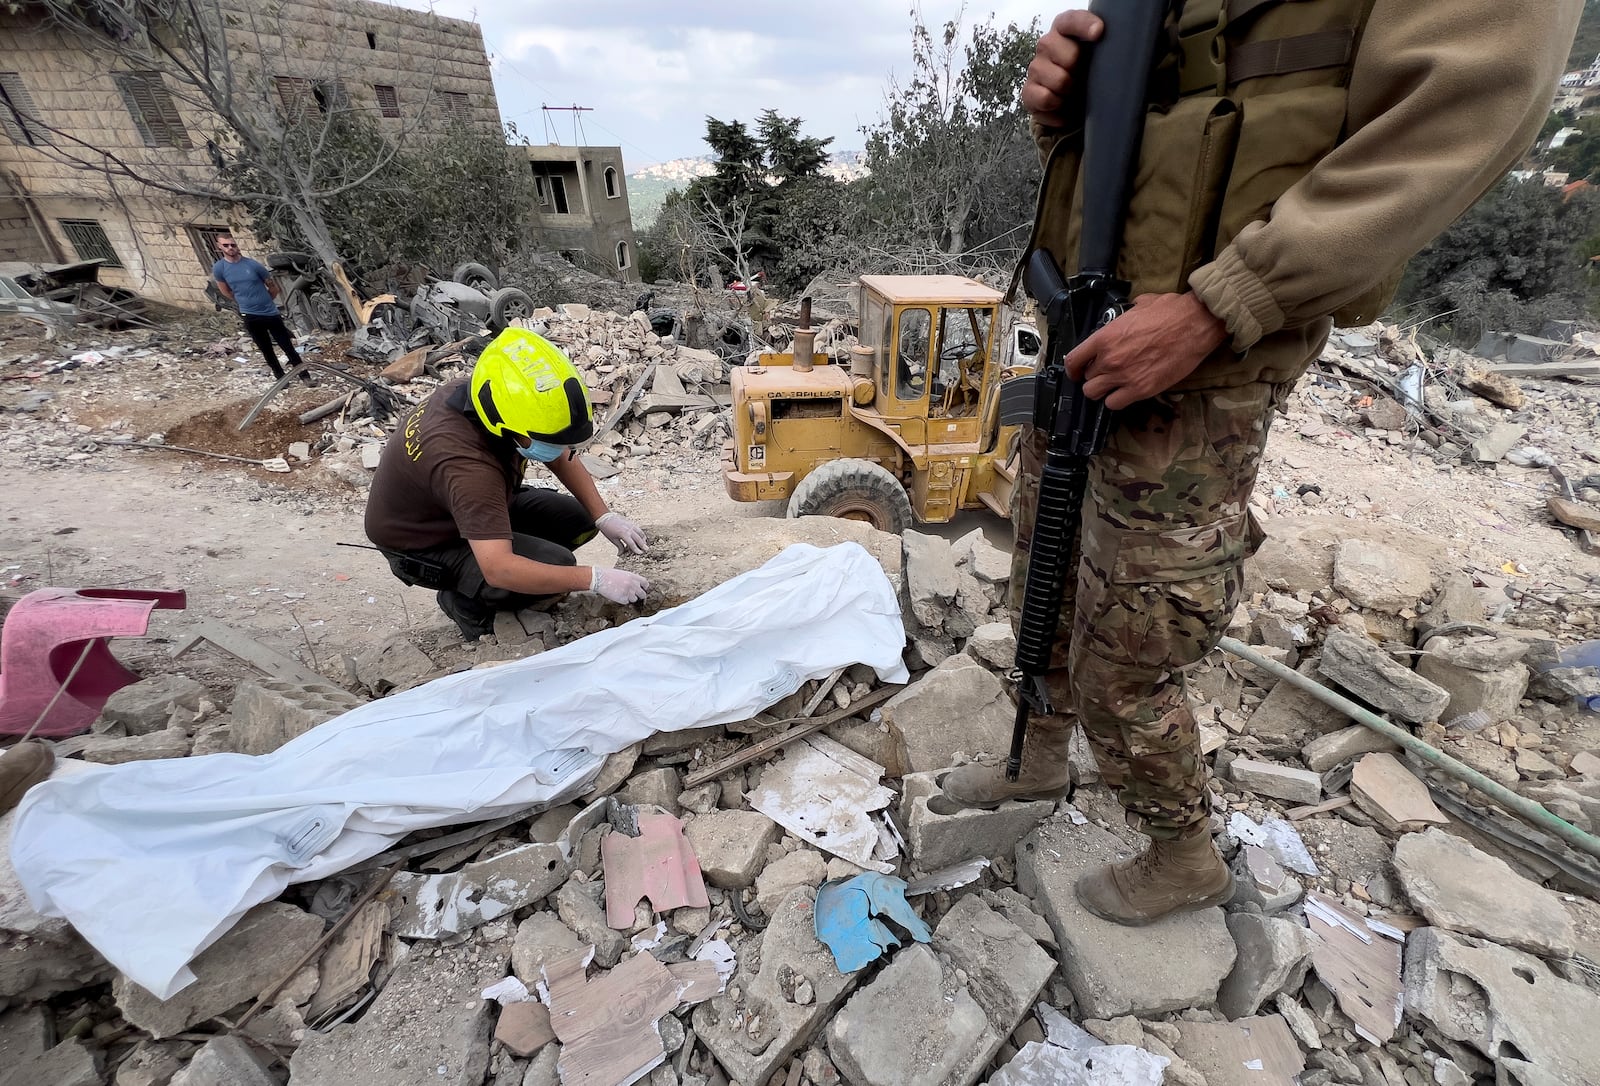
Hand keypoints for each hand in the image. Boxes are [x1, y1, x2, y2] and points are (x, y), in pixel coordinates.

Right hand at [591, 566, 648, 603]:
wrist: (599, 578)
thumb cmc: (608, 574)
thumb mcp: (623, 573)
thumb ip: (630, 579)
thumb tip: (635, 585)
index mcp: (633, 577)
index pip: (645, 583)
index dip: (644, 587)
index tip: (642, 589)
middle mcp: (633, 585)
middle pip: (642, 594)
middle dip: (639, 595)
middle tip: (634, 595)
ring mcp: (628, 592)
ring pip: (634, 599)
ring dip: (629, 598)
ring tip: (622, 593)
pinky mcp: (622, 598)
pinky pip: (626, 602)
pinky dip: (622, 600)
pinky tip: (617, 595)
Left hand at [595, 511, 647, 554]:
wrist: (604, 518)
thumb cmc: (607, 529)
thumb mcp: (613, 539)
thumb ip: (619, 546)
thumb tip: (621, 554)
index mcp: (623, 534)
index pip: (632, 543)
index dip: (636, 549)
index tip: (640, 553)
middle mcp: (628, 529)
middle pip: (638, 538)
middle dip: (643, 544)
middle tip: (646, 550)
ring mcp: (630, 525)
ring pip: (640, 532)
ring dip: (643, 538)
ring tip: (644, 544)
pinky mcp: (630, 522)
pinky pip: (638, 528)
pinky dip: (640, 533)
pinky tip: (641, 537)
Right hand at [1022, 10, 1103, 126]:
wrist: (1068, 102)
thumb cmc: (1085, 72)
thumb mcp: (1096, 56)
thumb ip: (1100, 45)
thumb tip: (1104, 41)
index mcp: (1064, 30)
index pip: (1072, 21)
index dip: (1085, 25)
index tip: (1098, 33)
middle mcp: (1046, 45)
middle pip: (1069, 56)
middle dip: (1079, 71)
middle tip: (1082, 77)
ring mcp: (1035, 68)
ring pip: (1059, 81)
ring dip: (1070, 92)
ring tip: (1072, 92)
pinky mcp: (1028, 92)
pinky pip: (1046, 99)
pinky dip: (1059, 108)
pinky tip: (1063, 106)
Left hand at [1065, 293, 1227, 409]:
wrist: (1195, 323)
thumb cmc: (1171, 311)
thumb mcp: (1138, 306)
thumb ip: (1123, 316)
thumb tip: (1124, 315)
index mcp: (1105, 337)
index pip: (1074, 360)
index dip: (1073, 369)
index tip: (1076, 372)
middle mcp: (1109, 359)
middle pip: (1087, 379)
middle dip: (1095, 376)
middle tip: (1106, 373)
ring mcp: (1124, 376)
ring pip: (1095, 394)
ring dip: (1103, 391)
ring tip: (1114, 385)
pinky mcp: (1141, 390)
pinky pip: (1115, 404)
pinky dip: (1117, 400)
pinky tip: (1126, 392)